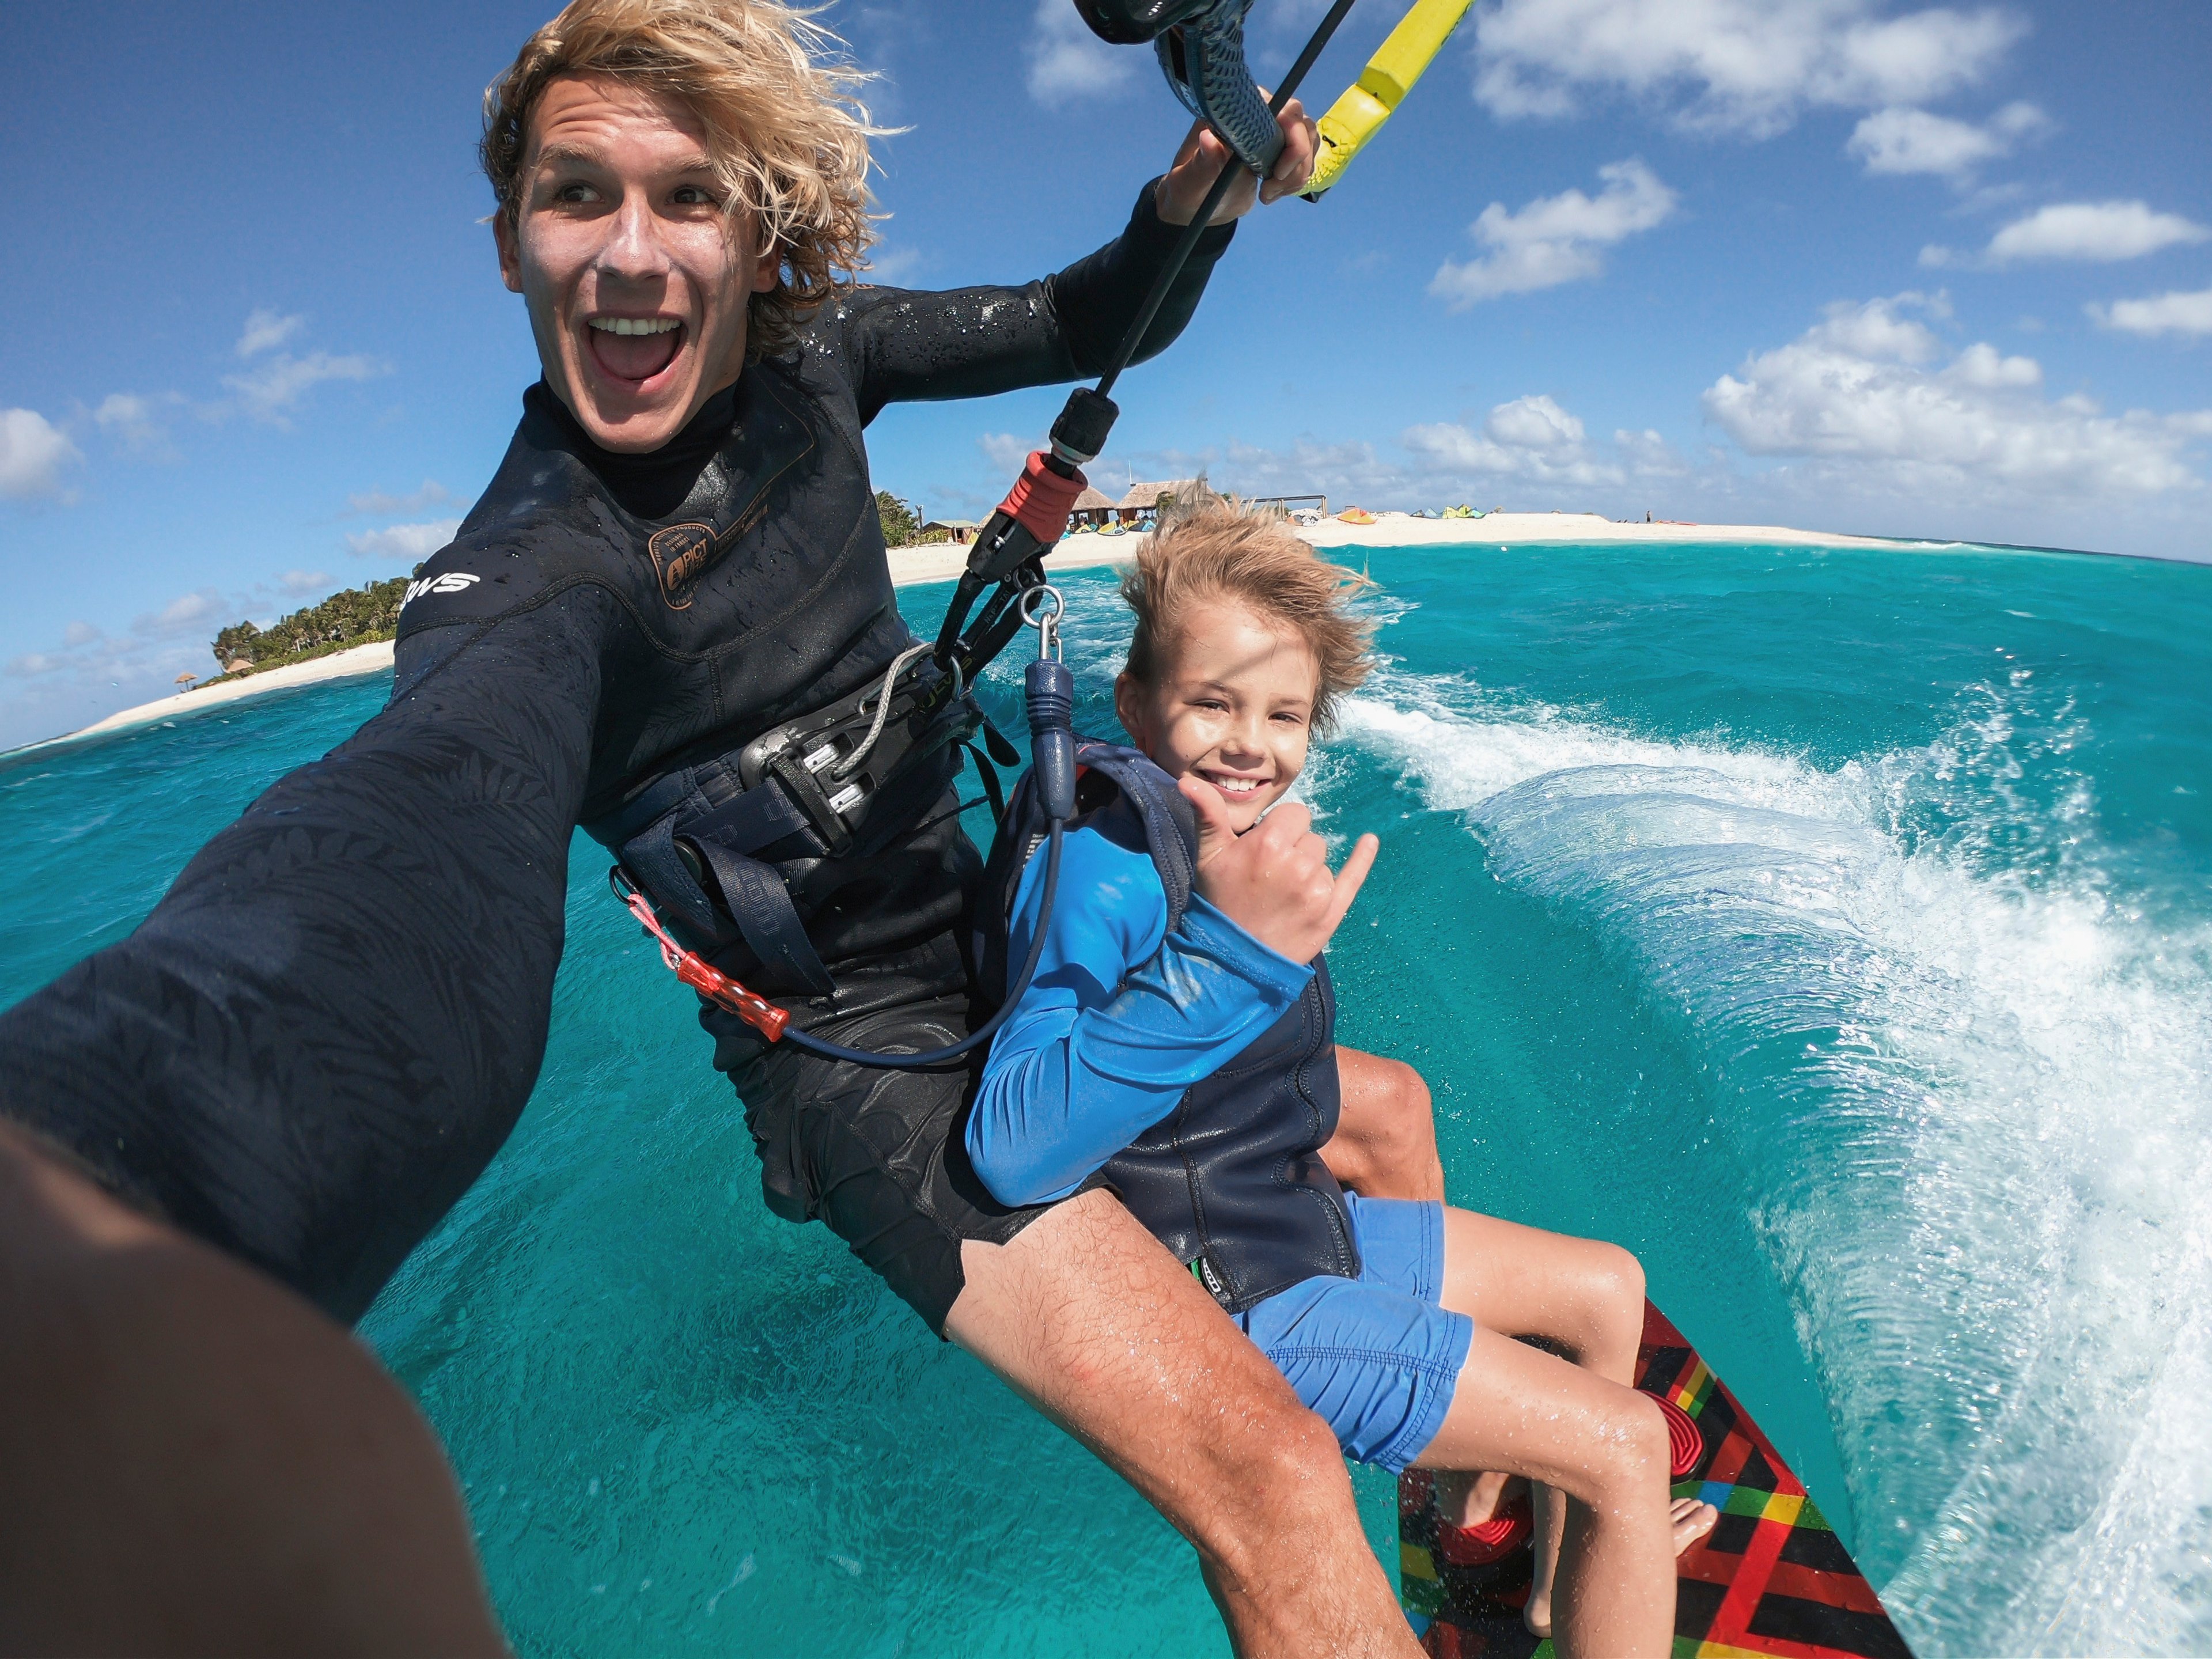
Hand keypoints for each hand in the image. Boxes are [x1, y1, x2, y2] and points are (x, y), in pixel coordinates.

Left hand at [1154, 94, 1318, 224]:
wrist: (1201, 202)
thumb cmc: (1190, 186)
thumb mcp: (1191, 179)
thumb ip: (1201, 163)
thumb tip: (1207, 139)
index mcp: (1236, 111)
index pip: (1277, 105)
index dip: (1289, 131)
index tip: (1277, 169)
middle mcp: (1258, 115)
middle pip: (1300, 123)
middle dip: (1296, 159)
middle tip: (1272, 187)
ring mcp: (1273, 132)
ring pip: (1308, 140)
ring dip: (1297, 173)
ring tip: (1268, 194)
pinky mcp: (1282, 151)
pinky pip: (1306, 158)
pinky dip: (1296, 180)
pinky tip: (1273, 193)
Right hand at [1180, 774, 1377, 963]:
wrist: (1232, 960)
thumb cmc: (1219, 902)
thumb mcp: (1208, 856)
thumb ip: (1208, 815)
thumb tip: (1187, 781)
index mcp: (1269, 843)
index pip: (1295, 814)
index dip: (1280, 828)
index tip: (1265, 848)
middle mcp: (1298, 863)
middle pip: (1310, 837)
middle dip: (1294, 849)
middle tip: (1270, 876)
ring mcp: (1318, 888)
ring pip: (1322, 860)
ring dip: (1307, 870)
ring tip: (1282, 894)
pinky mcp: (1331, 911)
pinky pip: (1353, 876)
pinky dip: (1362, 858)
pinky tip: (1369, 841)